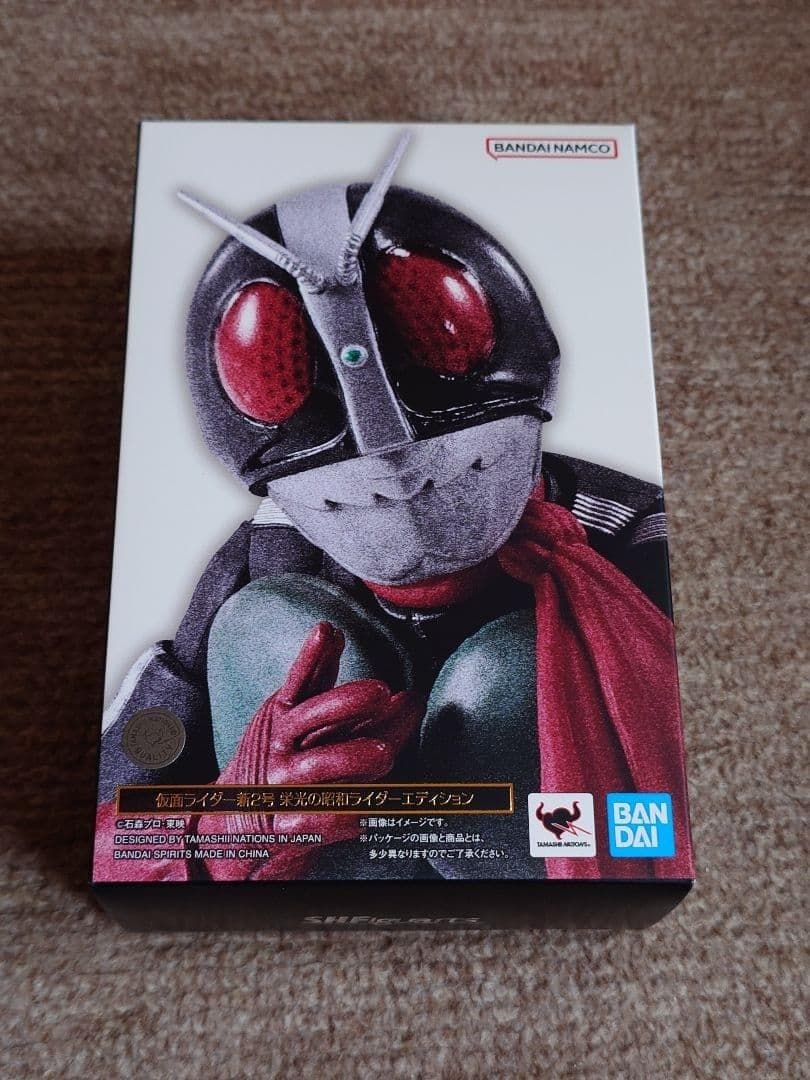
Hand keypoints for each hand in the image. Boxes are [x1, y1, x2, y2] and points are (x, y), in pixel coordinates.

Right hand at [195, 622, 422, 879]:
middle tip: (383, 692)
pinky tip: (364, 814)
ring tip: (385, 755)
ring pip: (319, 766)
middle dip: (345, 702)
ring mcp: (283, 783)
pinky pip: (318, 818)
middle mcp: (281, 744)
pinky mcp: (287, 823)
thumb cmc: (279, 756)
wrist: (237, 820)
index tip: (327, 631)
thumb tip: (333, 631)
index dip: (311, 656)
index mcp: (282, 715)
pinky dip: (342, 816)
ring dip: (353, 758)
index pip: (299, 680)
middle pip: (310, 716)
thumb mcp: (290, 714)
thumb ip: (316, 677)